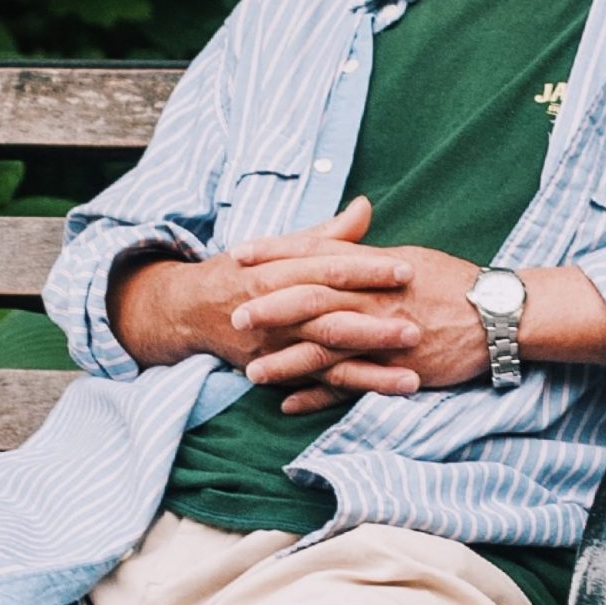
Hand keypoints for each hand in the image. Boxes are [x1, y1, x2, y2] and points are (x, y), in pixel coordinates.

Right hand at [107, 199, 416, 377]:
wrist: (188, 310)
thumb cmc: (240, 272)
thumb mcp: (278, 247)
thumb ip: (326, 234)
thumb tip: (365, 206)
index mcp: (278, 271)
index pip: (328, 268)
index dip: (368, 270)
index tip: (407, 270)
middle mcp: (276, 310)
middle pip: (329, 317)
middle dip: (374, 325)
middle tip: (417, 327)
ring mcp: (276, 345)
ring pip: (327, 359)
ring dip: (369, 371)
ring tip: (411, 380)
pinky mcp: (277, 370)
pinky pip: (316, 385)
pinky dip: (346, 393)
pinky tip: (380, 398)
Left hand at [229, 208, 490, 412]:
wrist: (500, 314)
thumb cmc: (453, 281)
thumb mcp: (406, 255)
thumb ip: (366, 251)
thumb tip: (340, 232)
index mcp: (375, 266)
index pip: (316, 253)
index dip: (276, 253)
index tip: (239, 254)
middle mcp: (375, 298)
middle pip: (314, 299)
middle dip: (271, 308)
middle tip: (233, 316)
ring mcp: (385, 336)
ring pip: (327, 349)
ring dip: (287, 361)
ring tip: (251, 372)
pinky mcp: (397, 369)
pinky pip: (353, 385)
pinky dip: (320, 396)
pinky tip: (290, 404)